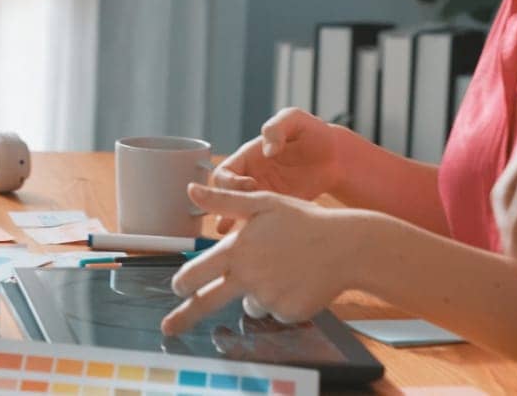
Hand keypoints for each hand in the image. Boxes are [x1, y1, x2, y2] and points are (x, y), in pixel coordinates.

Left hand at [161, 184, 376, 334]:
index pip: (195, 273)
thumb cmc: (303, 220)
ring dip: (256, 292)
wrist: (347, 247)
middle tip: (170, 327)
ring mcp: (268, 298)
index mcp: (237, 250)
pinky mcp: (288, 314)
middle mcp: (248, 277)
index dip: (181, 282)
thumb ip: (223, 201)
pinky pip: (275, 311)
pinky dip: (281, 300)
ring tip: (282, 268)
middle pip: (206, 303)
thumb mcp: (263, 202)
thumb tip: (191, 189)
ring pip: (250, 303)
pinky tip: (297, 280)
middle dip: (184, 317)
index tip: (175, 288)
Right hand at [210, 109, 343, 232]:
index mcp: (249, 157)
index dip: (230, 182)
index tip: (252, 184)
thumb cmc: (313, 133)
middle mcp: (252, 178)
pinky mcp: (280, 209)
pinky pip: (262, 223)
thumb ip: (277, 128)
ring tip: (237, 239)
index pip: (224, 174)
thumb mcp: (295, 120)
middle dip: (228, 209)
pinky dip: (257, 233)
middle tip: (244, 216)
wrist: (336, 156)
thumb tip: (267, 150)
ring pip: (240, 215)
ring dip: (237, 226)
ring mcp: (265, 196)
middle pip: (225, 199)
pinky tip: (259, 242)